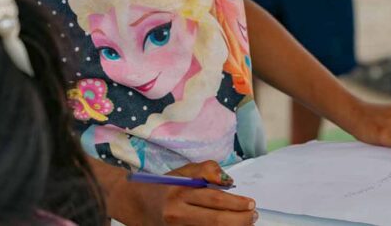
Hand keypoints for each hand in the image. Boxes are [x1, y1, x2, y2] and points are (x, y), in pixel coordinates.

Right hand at [136, 161, 258, 224]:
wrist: (138, 204)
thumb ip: (206, 170)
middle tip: (253, 216)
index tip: (250, 203)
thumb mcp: (183, 171)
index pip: (213, 199)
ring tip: (246, 222)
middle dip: (240, 220)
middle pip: (215, 220)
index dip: (236, 203)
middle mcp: (177, 213)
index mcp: (180, 192)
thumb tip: (228, 181)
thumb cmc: (165, 186)